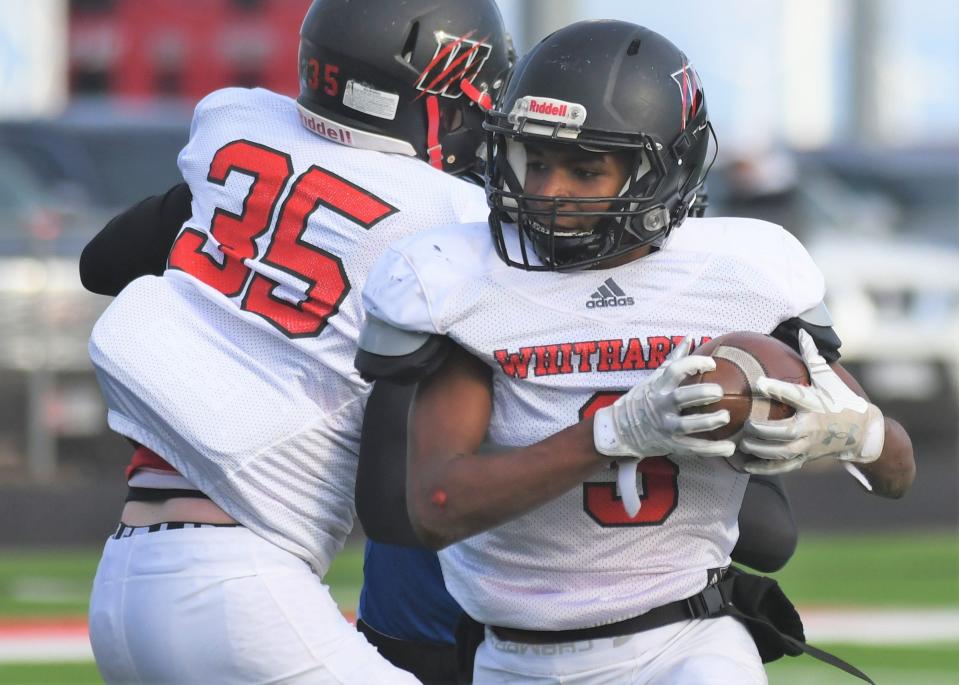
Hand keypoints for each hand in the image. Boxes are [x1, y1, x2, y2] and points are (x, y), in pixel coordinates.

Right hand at [593, 336, 734, 459]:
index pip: (675, 370)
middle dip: (702, 393)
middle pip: (682, 397)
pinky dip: (712, 449)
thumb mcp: (655, 377)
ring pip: (687, 425)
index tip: (712, 364)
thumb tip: (691, 337)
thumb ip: (675, 359)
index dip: (694, 364)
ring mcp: (665, 426)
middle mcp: (661, 406)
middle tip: (720, 391)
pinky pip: (693, 448)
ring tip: (725, 417)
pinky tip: (729, 447)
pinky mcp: (670, 444)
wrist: (620, 430)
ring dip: (708, 422)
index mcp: (659, 386)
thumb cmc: (642, 399)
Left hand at [740, 330, 884, 475]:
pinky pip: (782, 467)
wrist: (863, 434)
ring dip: (759, 449)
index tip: (758, 383)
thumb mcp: (829, 379)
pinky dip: (763, 468)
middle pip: (785, 431)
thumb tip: (802, 331)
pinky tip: (744, 466)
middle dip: (763, 429)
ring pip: (781, 452)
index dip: (777, 389)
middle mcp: (812, 427)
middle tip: (746, 423)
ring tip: (741, 442)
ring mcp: (809, 446)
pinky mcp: (805, 459)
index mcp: (816, 404)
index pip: (795, 395)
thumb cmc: (841, 401)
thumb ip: (812, 357)